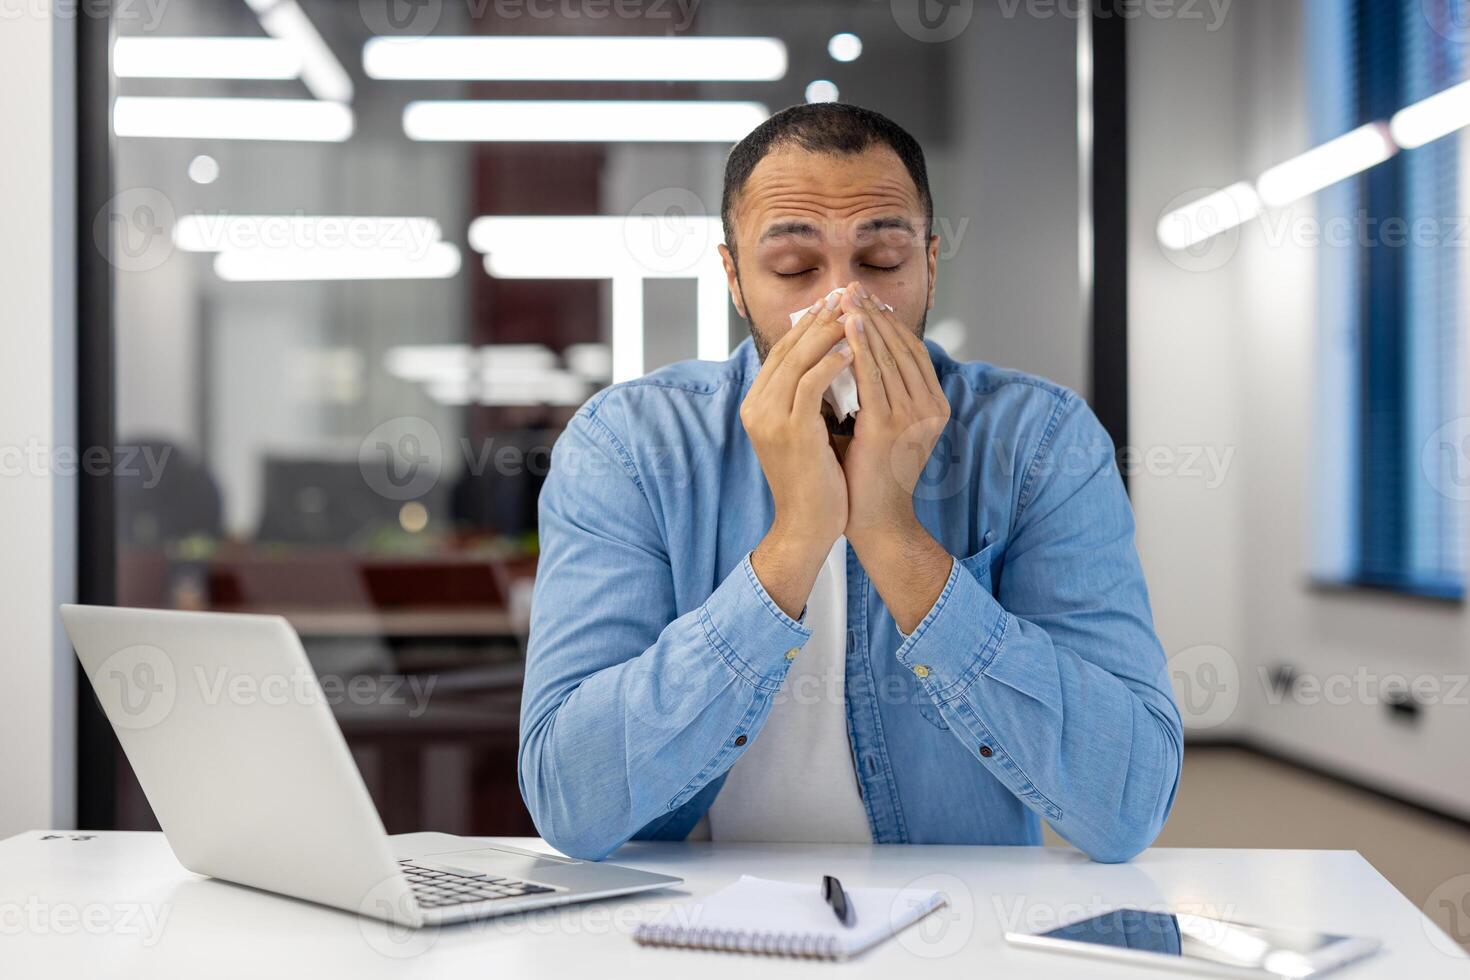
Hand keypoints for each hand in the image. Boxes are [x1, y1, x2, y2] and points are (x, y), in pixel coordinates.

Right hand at [741, 294, 853, 617]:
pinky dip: (831, 362)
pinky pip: (811, 384)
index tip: (837, 303)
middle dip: (820, 318)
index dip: (809, 324)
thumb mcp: (807, 430)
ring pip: (798, 359)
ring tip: (854, 312)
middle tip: (847, 294)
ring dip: (828, 332)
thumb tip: (835, 360)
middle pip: (787, 347)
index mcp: (758, 404)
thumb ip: (811, 398)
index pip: (782, 350)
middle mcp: (757, 407)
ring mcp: (770, 419)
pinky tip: (854, 350)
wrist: (808, 525)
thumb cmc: (816, 479)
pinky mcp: (791, 432)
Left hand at [836, 282, 951, 549]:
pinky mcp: (888, 427)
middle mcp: (930, 408)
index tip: (866, 298)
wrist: (874, 519)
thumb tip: (857, 348)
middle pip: (901, 347)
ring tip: (845, 297)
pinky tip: (846, 326)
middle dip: (875, 314)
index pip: (912, 350)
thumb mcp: (883, 422)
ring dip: (865, 322)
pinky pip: (872, 377)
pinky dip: (859, 347)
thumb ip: (880, 390)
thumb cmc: (871, 473)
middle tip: (852, 287)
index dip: (889, 321)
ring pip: (887, 356)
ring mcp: (912, 417)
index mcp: (935, 405)